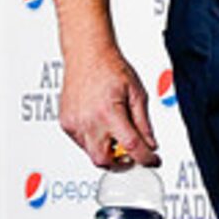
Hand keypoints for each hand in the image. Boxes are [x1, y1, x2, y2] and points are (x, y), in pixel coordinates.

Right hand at [60, 49, 161, 167]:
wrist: (86, 54)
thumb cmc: (109, 67)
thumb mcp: (137, 93)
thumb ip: (144, 122)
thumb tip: (150, 143)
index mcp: (109, 112)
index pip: (131, 147)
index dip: (146, 158)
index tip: (152, 160)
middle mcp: (88, 120)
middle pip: (104, 160)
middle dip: (120, 163)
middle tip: (132, 155)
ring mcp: (74, 123)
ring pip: (91, 154)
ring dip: (106, 151)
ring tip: (116, 133)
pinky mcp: (66, 123)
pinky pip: (81, 143)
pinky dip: (93, 141)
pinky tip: (101, 126)